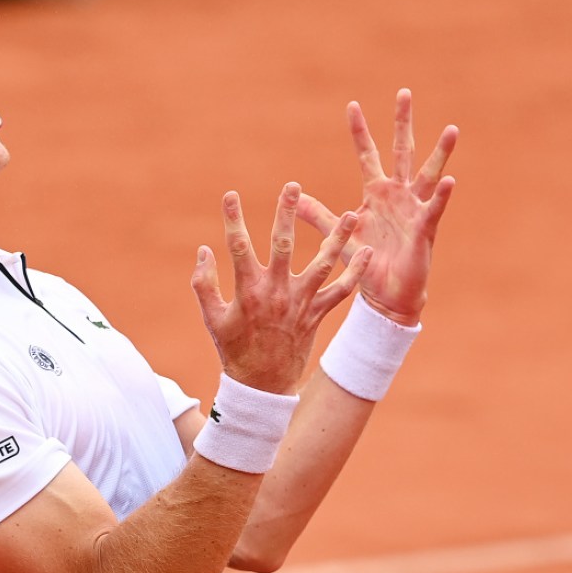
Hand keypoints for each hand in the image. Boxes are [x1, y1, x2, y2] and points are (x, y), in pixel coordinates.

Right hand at [192, 182, 370, 393]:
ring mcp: (300, 303)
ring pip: (322, 264)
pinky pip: (341, 292)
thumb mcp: (212, 318)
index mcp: (248, 290)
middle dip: (287, 213)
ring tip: (352, 214)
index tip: (231, 194)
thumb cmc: (234, 349)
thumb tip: (204, 250)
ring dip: (338, 238)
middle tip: (292, 186)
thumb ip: (204, 284)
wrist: (262, 386)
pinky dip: (355, 274)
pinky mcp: (317, 314)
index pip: (238, 246)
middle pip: (283, 244)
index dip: (233, 219)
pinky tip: (367, 254)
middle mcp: (277, 292)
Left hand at [297, 90, 456, 326]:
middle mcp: (397, 195)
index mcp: (375, 193)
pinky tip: (450, 180)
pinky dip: (441, 195)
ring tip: (451, 130)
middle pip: (400, 151)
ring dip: (440, 153)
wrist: (386, 295)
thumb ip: (318, 214)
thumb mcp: (338, 235)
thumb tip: (293, 196)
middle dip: (402, 123)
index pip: (367, 154)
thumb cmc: (366, 263)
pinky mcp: (423, 229)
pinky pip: (433, 208)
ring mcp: (413, 209)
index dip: (360, 131)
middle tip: (404, 93)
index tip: (352, 105)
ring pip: (428, 174)